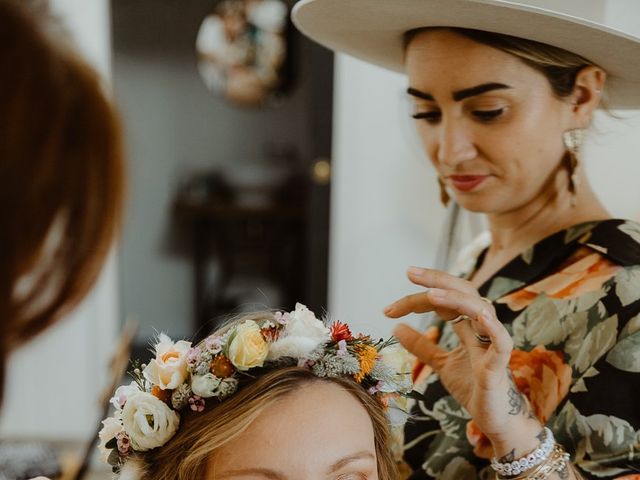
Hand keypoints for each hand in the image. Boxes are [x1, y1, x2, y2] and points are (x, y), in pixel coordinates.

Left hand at [385, 267, 541, 457]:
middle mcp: (482, 327)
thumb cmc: (473, 387)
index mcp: (468, 325)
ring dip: (456, 299)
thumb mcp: (440, 363)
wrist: (494, 419)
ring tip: (430, 295)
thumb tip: (396, 328)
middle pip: (463, 292)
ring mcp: (492, 343)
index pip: (443, 300)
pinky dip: (492, 327)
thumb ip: (422, 346)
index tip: (389, 309)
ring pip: (480, 309)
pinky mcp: (499, 364)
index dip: (417, 298)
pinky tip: (480, 315)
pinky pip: (502, 341)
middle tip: (409, 273)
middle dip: (437, 279)